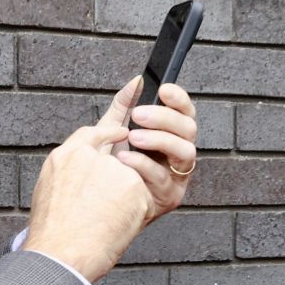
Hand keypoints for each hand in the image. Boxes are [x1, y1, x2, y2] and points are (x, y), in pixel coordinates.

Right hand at [24, 119, 151, 282]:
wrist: (60, 254)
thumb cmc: (53, 236)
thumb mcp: (50, 193)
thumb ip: (71, 175)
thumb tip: (86, 176)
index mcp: (65, 156)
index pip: (92, 133)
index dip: (110, 132)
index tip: (123, 130)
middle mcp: (87, 155)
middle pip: (116, 157)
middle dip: (119, 177)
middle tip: (117, 195)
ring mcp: (111, 166)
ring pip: (131, 179)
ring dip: (125, 200)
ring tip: (106, 222)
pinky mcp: (131, 182)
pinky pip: (143, 196)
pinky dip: (136, 213)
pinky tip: (118, 225)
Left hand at [113, 77, 197, 222]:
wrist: (96, 203)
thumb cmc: (108, 166)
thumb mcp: (113, 130)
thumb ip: (125, 105)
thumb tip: (137, 81)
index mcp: (170, 134)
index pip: (184, 112)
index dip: (179, 99)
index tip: (163, 90)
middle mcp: (179, 152)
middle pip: (189, 128)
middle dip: (164, 118)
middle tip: (137, 114)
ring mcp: (178, 174)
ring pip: (185, 151)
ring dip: (159, 140)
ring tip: (132, 138)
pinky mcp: (170, 195)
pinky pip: (163, 176)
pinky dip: (143, 164)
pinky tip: (125, 159)